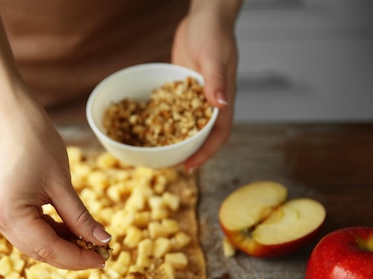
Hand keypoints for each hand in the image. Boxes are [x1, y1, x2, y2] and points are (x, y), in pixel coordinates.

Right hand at [0, 102, 111, 269]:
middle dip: (71, 255)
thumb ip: (81, 219)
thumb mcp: (63, 184)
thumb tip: (103, 243)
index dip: (78, 259)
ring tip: (91, 242)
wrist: (11, 119)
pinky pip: (28, 231)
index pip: (48, 249)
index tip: (104, 260)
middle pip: (39, 251)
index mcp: (8, 214)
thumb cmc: (37, 143)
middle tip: (102, 253)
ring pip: (34, 244)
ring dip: (62, 245)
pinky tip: (72, 231)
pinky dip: (50, 233)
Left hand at [171, 1, 240, 171]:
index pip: (218, 134)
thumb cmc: (214, 33)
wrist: (204, 17)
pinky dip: (165, 119)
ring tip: (158, 154)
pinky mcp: (183, 88)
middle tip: (169, 166)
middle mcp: (209, 102)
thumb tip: (220, 105)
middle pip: (201, 135)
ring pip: (186, 125)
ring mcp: (196, 96)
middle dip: (188, 153)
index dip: (206, 153)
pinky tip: (149, 127)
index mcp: (222, 99)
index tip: (190, 167)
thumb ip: (216, 81)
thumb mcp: (213, 57)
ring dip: (175, 140)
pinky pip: (174, 109)